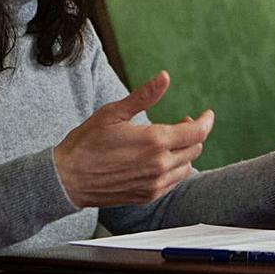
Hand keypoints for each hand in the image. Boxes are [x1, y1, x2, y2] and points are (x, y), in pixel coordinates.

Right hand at [53, 71, 212, 207]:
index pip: (197, 132)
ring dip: (185, 152)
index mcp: (154, 141)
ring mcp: (155, 184)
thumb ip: (144, 96)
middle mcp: (159, 165)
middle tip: (183, 121)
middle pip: (195, 148)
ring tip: (170, 141)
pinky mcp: (148, 196)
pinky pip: (174, 182)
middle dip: (193, 133)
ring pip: (187, 166)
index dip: (206, 121)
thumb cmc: (87, 143)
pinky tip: (161, 159)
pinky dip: (175, 169)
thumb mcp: (114, 112)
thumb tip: (165, 77)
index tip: (207, 114)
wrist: (67, 179)